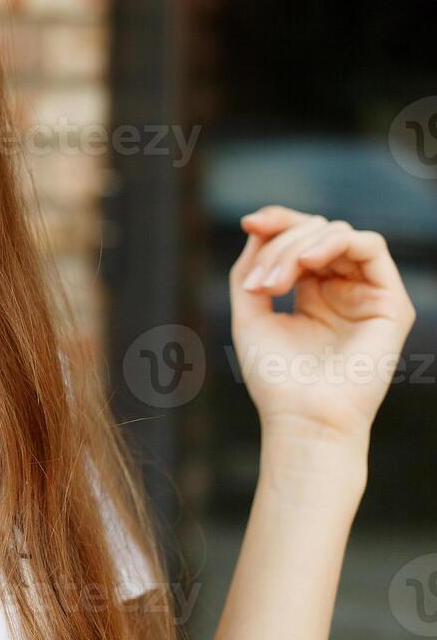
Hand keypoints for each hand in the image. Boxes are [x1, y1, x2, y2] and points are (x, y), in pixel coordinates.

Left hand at [230, 205, 416, 443]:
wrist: (303, 416)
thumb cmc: (275, 375)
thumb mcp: (250, 311)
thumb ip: (251, 267)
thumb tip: (260, 226)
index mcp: (311, 291)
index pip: (298, 239)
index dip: (276, 223)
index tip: (250, 223)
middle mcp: (341, 289)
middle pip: (316, 232)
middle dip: (281, 245)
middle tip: (261, 284)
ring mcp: (366, 294)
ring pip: (338, 235)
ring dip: (300, 247)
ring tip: (276, 282)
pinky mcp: (390, 303)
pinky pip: (371, 247)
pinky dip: (335, 242)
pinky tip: (309, 262)